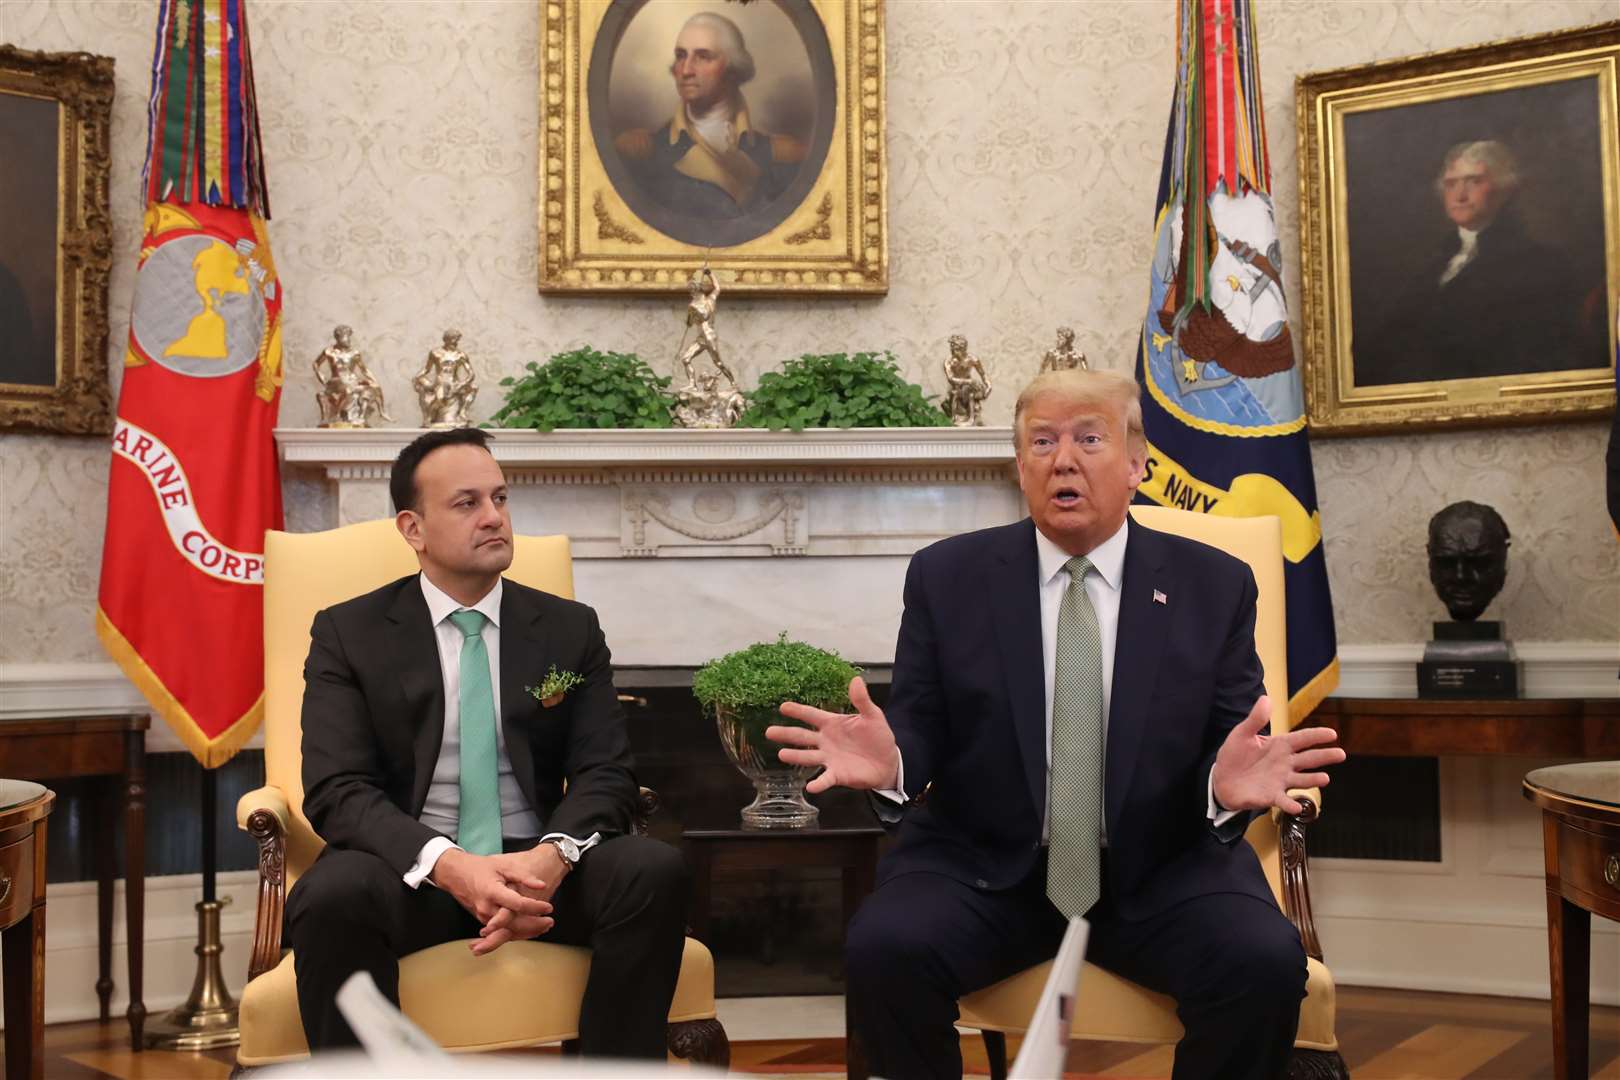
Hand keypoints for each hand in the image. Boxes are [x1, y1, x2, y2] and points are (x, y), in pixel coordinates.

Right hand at [429, 848, 553, 924]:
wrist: (456, 874)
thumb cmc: (481, 867)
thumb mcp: (504, 864)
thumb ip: (523, 876)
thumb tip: (542, 885)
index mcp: (492, 892)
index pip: (517, 904)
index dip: (535, 907)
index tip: (549, 907)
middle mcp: (486, 908)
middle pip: (513, 924)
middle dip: (534, 926)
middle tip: (550, 921)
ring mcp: (483, 917)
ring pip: (507, 931)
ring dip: (527, 931)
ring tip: (544, 927)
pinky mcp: (483, 920)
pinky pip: (501, 930)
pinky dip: (517, 931)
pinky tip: (531, 930)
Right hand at [767, 676, 900, 793]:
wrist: (889, 762)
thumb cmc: (878, 737)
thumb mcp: (873, 716)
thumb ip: (862, 700)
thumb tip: (856, 679)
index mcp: (832, 724)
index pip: (811, 715)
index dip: (798, 711)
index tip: (783, 707)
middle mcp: (826, 741)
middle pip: (802, 736)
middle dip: (786, 734)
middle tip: (769, 732)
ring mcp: (829, 758)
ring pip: (808, 757)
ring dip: (795, 756)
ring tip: (782, 754)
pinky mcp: (837, 775)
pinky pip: (825, 779)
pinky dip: (818, 783)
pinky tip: (810, 787)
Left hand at [1211, 696, 1345, 814]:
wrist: (1222, 780)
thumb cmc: (1234, 755)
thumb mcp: (1242, 734)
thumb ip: (1255, 719)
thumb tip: (1266, 698)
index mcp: (1280, 745)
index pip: (1302, 738)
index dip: (1316, 736)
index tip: (1332, 733)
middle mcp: (1285, 763)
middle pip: (1309, 758)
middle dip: (1325, 756)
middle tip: (1341, 754)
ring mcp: (1280, 780)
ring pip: (1302, 780)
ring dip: (1313, 779)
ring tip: (1325, 778)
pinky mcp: (1272, 796)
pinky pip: (1284, 801)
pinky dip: (1291, 804)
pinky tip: (1297, 806)